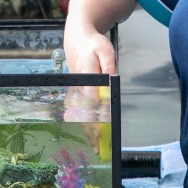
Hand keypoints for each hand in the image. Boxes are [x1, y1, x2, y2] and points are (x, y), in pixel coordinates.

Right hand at [63, 22, 115, 153]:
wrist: (77, 39)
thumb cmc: (93, 44)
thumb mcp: (105, 50)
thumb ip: (109, 65)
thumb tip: (112, 81)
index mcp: (85, 76)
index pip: (91, 99)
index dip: (96, 115)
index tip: (102, 129)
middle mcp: (78, 85)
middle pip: (84, 111)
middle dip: (91, 129)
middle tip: (100, 145)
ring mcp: (76, 89)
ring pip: (80, 113)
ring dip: (88, 130)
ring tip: (96, 147)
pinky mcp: (76, 91)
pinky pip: (80, 110)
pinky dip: (85, 123)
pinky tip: (91, 136)